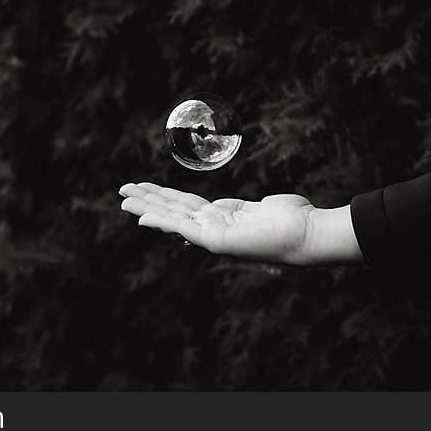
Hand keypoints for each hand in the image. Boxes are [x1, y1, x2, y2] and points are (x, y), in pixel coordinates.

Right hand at [118, 182, 362, 266]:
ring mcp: (212, 235)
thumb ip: (259, 205)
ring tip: (122, 199)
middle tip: (122, 191)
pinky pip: (181, 228)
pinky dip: (160, 223)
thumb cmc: (295, 219)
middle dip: (147, 199)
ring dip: (145, 208)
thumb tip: (263, 203)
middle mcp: (213, 228)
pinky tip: (141, 218)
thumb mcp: (270, 206)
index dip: (164, 197)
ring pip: (171, 217)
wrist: (308, 233)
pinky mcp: (214, 240)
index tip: (145, 189)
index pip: (185, 205)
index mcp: (222, 218)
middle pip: (172, 209)